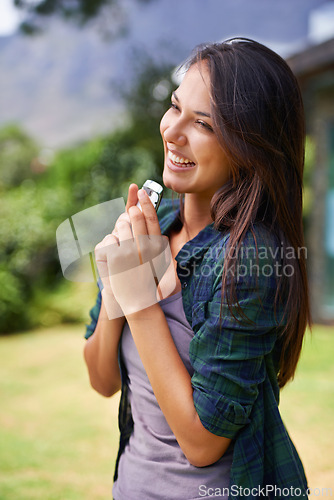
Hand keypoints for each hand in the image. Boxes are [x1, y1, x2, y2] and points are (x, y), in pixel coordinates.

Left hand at [97, 188, 174, 317]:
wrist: (139, 304)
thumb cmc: (150, 286)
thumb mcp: (161, 266)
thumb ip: (159, 250)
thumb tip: (159, 236)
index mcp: (156, 247)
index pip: (152, 220)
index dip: (147, 204)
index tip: (142, 191)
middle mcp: (144, 248)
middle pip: (136, 219)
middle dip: (132, 212)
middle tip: (130, 210)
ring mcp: (129, 252)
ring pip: (120, 228)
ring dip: (119, 232)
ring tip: (121, 249)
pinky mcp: (116, 258)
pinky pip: (109, 240)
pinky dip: (108, 246)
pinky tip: (112, 259)